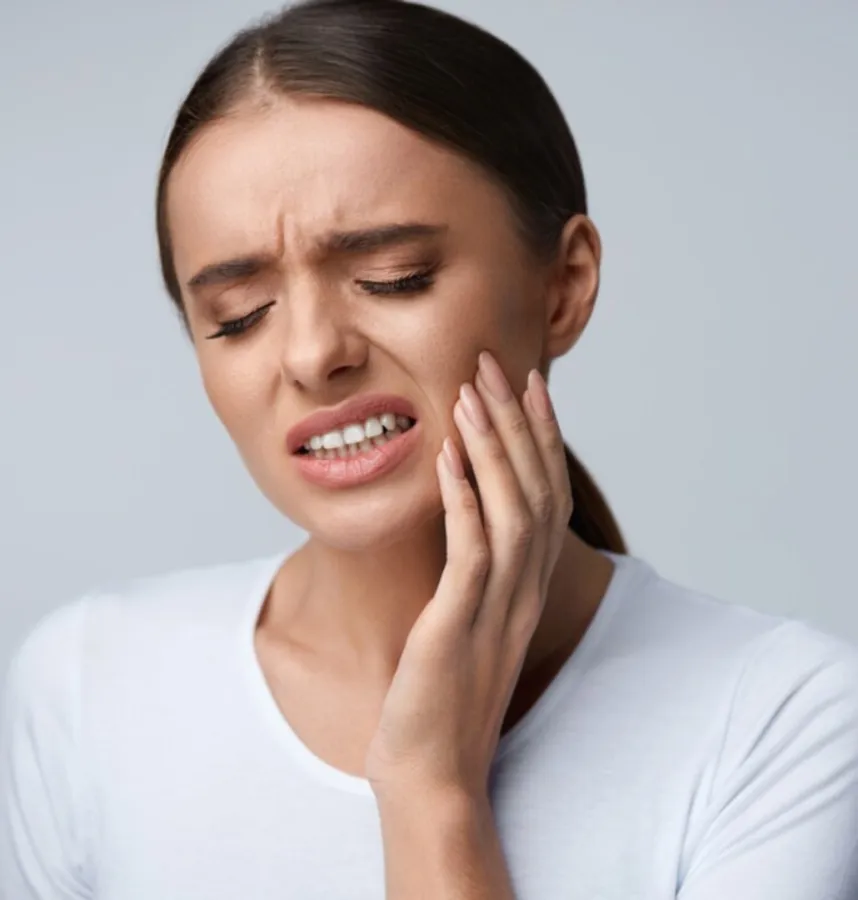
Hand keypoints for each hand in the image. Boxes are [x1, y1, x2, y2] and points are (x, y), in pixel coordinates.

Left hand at [365, 350, 573, 799]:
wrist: (434, 770)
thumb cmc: (443, 694)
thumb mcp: (469, 622)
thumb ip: (476, 574)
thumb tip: (464, 521)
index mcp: (528, 587)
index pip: (545, 495)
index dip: (540, 437)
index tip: (527, 385)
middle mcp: (524, 591)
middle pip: (536, 489)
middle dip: (516, 424)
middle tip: (495, 366)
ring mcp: (498, 608)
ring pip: (511, 510)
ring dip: (493, 448)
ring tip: (469, 394)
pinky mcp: (461, 625)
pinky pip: (470, 551)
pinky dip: (463, 499)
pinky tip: (447, 458)